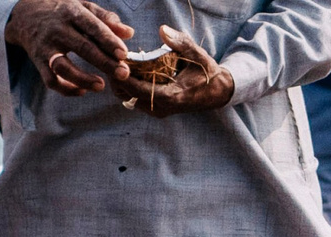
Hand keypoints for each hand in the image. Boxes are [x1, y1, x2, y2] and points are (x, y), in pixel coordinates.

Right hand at [5, 0, 133, 94]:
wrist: (24, 14)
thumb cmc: (63, 12)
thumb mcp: (82, 7)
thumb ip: (106, 18)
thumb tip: (129, 33)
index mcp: (71, 13)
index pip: (92, 27)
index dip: (108, 41)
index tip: (124, 54)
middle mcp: (57, 29)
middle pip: (82, 48)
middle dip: (104, 63)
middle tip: (123, 74)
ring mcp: (46, 47)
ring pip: (63, 67)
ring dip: (83, 79)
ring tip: (101, 86)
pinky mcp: (38, 61)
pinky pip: (50, 80)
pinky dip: (66, 89)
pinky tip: (82, 91)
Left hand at [112, 25, 232, 114]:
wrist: (216, 93)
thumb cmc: (206, 72)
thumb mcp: (198, 54)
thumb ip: (180, 42)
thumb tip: (162, 30)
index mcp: (172, 96)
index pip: (139, 90)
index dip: (124, 76)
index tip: (116, 60)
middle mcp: (163, 107)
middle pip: (127, 95)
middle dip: (118, 77)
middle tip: (114, 58)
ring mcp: (159, 110)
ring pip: (128, 97)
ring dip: (121, 81)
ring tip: (120, 63)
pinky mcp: (156, 109)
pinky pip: (134, 98)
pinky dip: (128, 85)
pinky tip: (130, 71)